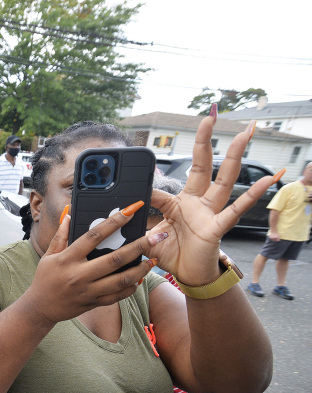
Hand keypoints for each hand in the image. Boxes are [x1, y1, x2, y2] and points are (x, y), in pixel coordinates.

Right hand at [26, 203, 155, 324]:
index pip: (94, 236)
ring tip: (154, 260)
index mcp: (68, 259)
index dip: (114, 222)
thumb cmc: (44, 279)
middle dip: (138, 247)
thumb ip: (60, 236)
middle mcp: (80, 274)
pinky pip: (117, 296)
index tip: (130, 211)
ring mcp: (88, 290)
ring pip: (121, 280)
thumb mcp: (48, 255)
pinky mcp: (94, 302)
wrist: (40, 308)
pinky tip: (140, 279)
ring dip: (140, 270)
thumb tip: (69, 215)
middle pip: (115, 259)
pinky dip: (131, 288)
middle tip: (156, 237)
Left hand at [146, 116, 283, 285]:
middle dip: (205, 141)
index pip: (163, 187)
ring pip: (224, 179)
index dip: (150, 182)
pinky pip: (235, 210)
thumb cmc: (173, 253)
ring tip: (245, 133)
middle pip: (203, 166)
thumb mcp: (149, 235)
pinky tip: (267, 180)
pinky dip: (252, 195)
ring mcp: (210, 213)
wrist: (188, 276)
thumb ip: (140, 221)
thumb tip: (126, 208)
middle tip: (210, 116)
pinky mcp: (217, 227)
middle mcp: (197, 203)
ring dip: (234, 156)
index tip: (138, 171)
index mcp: (179, 203)